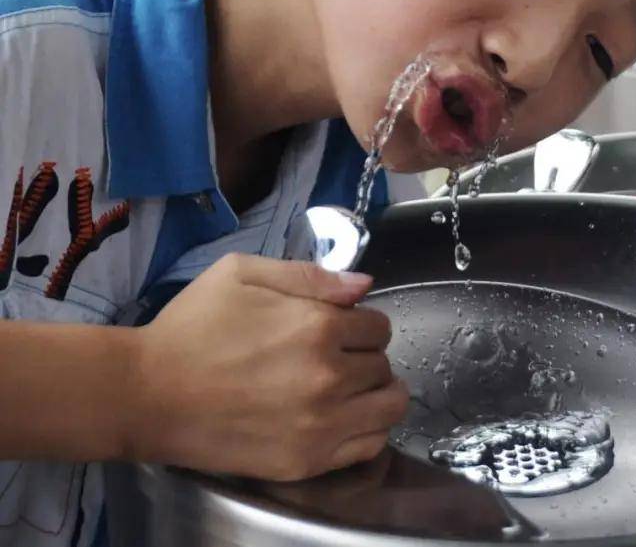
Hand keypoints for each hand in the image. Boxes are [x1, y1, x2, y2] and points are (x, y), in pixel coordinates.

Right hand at [127, 254, 407, 480]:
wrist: (145, 395)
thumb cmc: (190, 328)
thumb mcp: (242, 274)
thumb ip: (310, 275)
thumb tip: (364, 284)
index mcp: (318, 327)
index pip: (378, 326)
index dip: (361, 324)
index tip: (339, 329)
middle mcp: (328, 377)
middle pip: (383, 364)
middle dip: (365, 356)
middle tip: (336, 358)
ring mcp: (320, 425)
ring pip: (389, 406)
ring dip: (378, 392)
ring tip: (351, 388)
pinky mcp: (306, 461)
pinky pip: (368, 446)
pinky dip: (368, 430)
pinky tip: (345, 418)